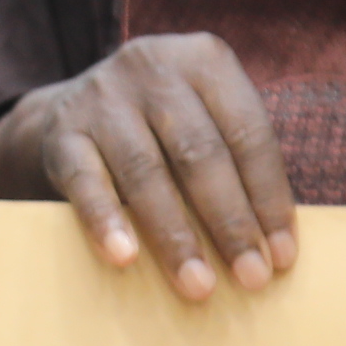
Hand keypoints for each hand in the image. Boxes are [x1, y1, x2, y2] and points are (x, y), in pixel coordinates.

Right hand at [0, 32, 297, 302]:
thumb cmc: (164, 129)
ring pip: (146, 171)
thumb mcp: (204, 119)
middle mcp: (153, 67)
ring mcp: (103, 95)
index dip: (268, 198)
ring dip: (176, 235)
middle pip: (200, 153)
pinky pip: (86, 181)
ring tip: (198, 285)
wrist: (74, 109)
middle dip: (230, 223)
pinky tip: (125, 258)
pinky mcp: (63, 130)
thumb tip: (274, 248)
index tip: (282, 257)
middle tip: (250, 278)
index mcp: (205, 60)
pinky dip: (106, 220)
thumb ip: (236, 164)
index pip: (248, 133)